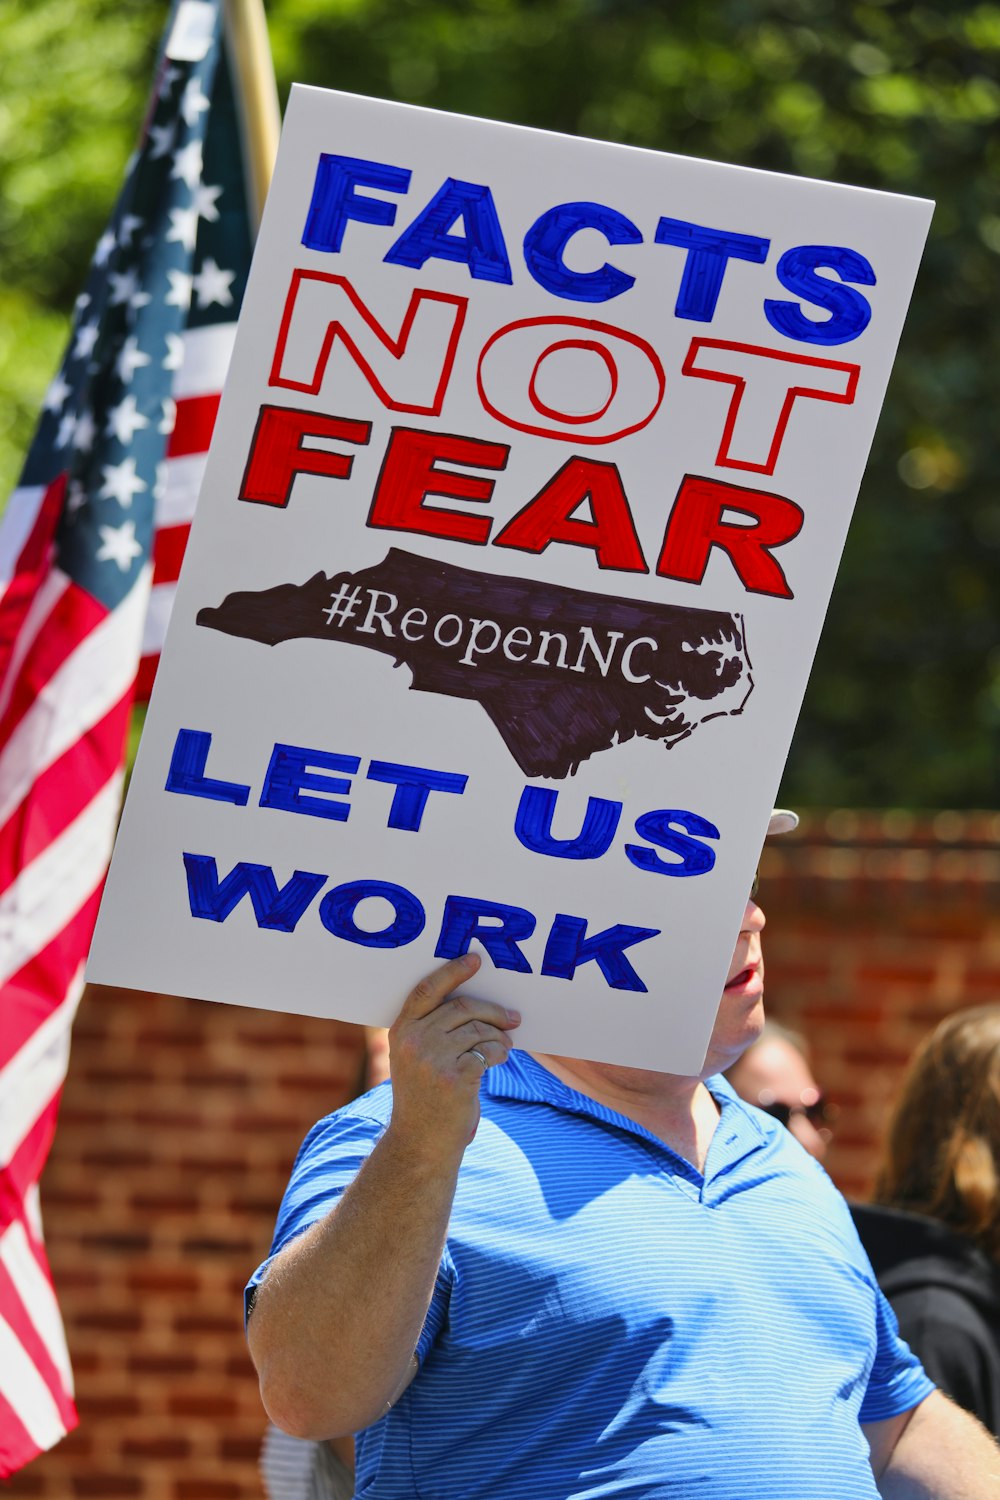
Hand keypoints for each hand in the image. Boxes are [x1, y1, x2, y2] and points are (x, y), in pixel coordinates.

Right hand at [387, 954, 519, 1151]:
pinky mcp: (455, 1076)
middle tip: (513, 1017)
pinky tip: (500, 1058)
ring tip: (505, 1046)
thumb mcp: (416, 1060)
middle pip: (462, 1007)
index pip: (427, 990)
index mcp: (401, 1031)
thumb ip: (434, 1030)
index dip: (452, 971)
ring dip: (499, 1036)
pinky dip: (499, 1052)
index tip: (475, 959)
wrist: (421, 1143)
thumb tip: (480, 1005)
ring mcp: (433, 1059)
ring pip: (479, 1029)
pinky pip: (487, 1050)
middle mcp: (414, 1041)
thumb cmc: (425, 1098)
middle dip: (492, 1011)